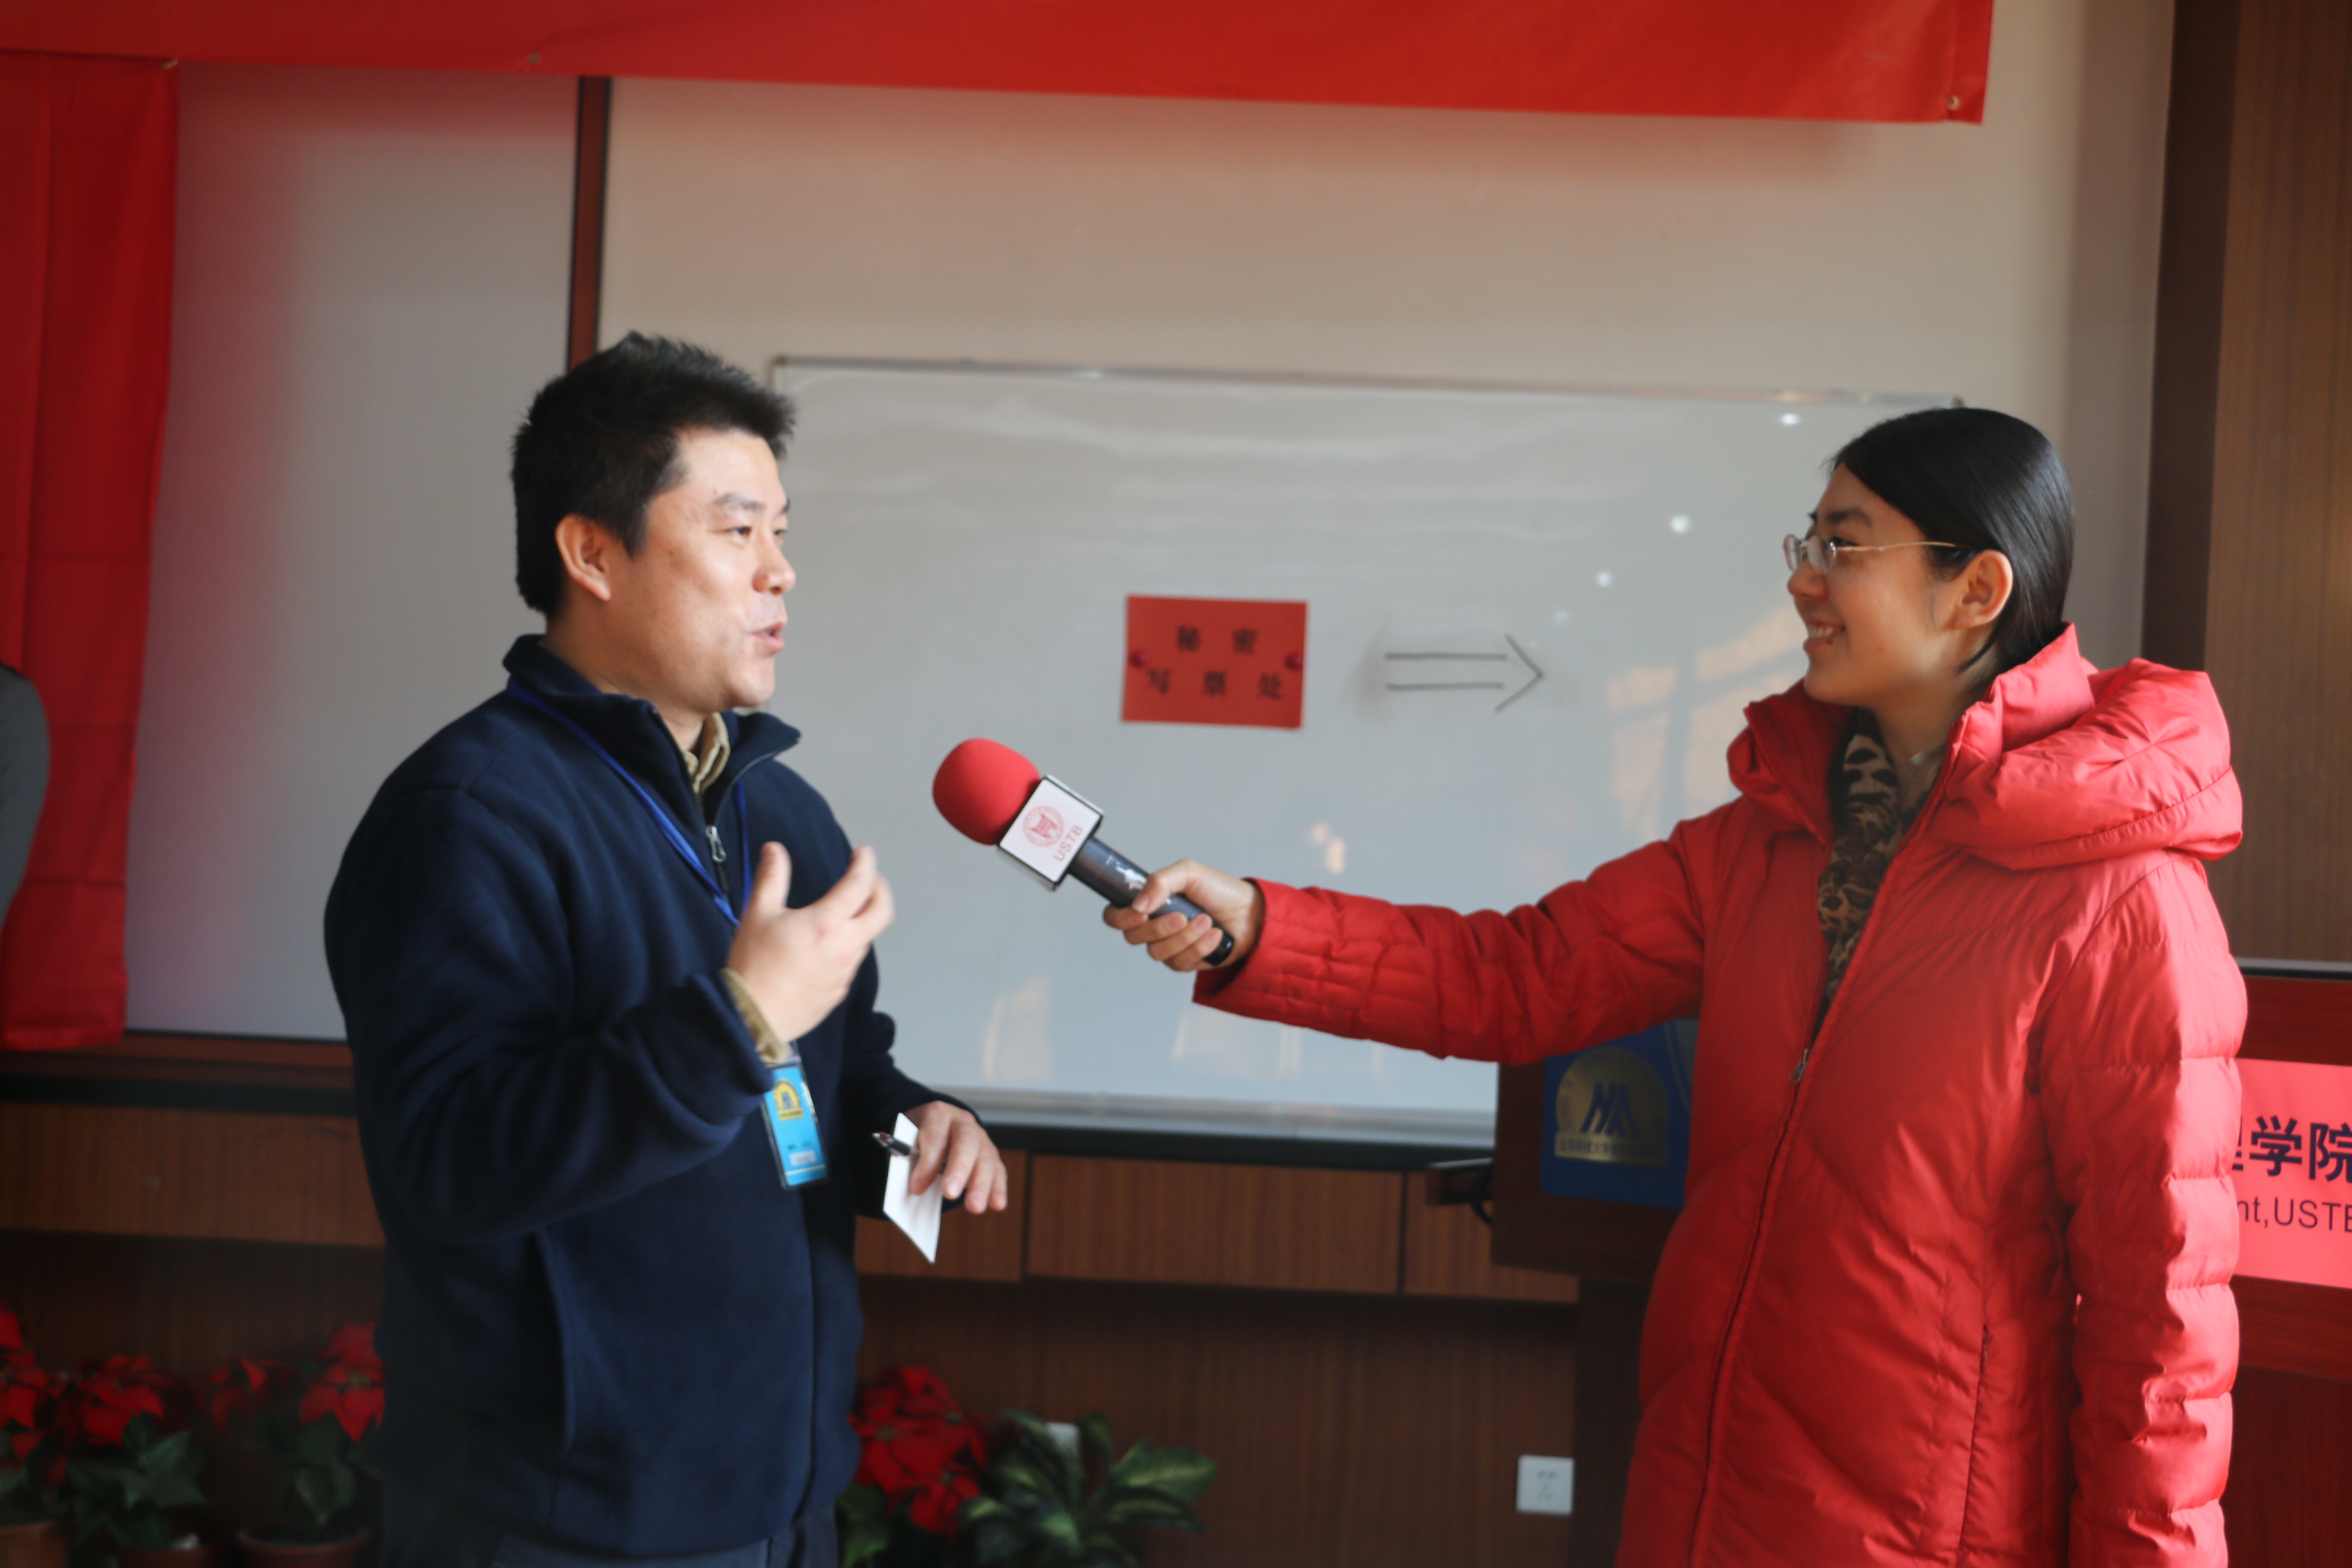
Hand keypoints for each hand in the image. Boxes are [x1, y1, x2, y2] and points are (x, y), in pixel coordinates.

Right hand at [726, 843, 893, 1042]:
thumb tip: (775, 849)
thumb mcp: (757, 915)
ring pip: (867, 938)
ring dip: (864, 919)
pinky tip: (831, 944)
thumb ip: (771, 878)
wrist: (752, 1017)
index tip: (864, 853)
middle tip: (869, 878)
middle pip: (881, 912)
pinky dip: (850, 944)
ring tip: (847, 910)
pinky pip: (853, 961)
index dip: (865, 864)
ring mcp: (845, 972)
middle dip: (880, 889)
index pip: (859, 885)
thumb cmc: (753, 965)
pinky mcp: (839, 990)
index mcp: (826, 924)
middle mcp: (844, 947)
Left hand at [906, 1101, 1008, 1210]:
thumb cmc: (920, 1134)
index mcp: (938, 1114)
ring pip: (985, 1158)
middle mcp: (963, 1123)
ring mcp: (981, 1137)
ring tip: (975, 1207)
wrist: (937, 1122)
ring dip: (981, 1184)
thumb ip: (912, 1159)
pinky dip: (997, 1188)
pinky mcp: (991, 1154)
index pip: (935, 1137)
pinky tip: (997, 1204)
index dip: (927, 1163)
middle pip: (966, 1143)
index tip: (917, 1188)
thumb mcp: (909, 1139)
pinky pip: (997, 1169)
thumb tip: (916, 1188)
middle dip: (959, 1169)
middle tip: (950, 1194)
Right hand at [1101, 860, 1263, 972]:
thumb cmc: (1218, 889)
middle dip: (1159, 928)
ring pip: (1157, 952)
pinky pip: (1180, 963)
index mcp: (1147, 903)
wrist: (1249, 911)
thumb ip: (1160, 882)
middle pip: (1133, 938)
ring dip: (1184, 937)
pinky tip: (1215, 935)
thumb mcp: (1189, 873)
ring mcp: (1167, 946)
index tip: (1141, 914)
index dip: (1121, 918)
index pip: (1114, 916)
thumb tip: (1138, 904)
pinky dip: (1199, 948)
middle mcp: (1152, 927)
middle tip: (1183, 916)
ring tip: (1207, 921)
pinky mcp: (1185, 962)